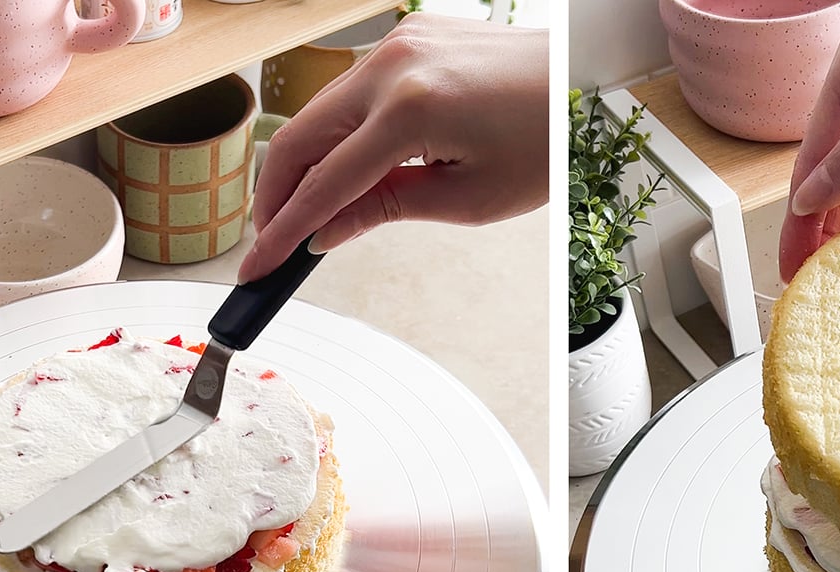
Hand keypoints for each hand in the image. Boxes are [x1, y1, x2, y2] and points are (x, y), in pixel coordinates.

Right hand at [238, 14, 547, 281]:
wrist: (582, 77)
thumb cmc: (544, 141)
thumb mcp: (469, 198)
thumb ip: (386, 210)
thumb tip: (325, 231)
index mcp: (411, 110)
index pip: (325, 184)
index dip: (283, 233)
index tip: (257, 267)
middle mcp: (392, 64)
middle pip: (298, 139)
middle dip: (276, 197)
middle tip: (269, 243)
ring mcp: (395, 42)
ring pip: (318, 113)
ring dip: (305, 165)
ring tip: (306, 214)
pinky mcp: (404, 36)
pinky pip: (350, 91)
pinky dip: (338, 133)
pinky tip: (345, 170)